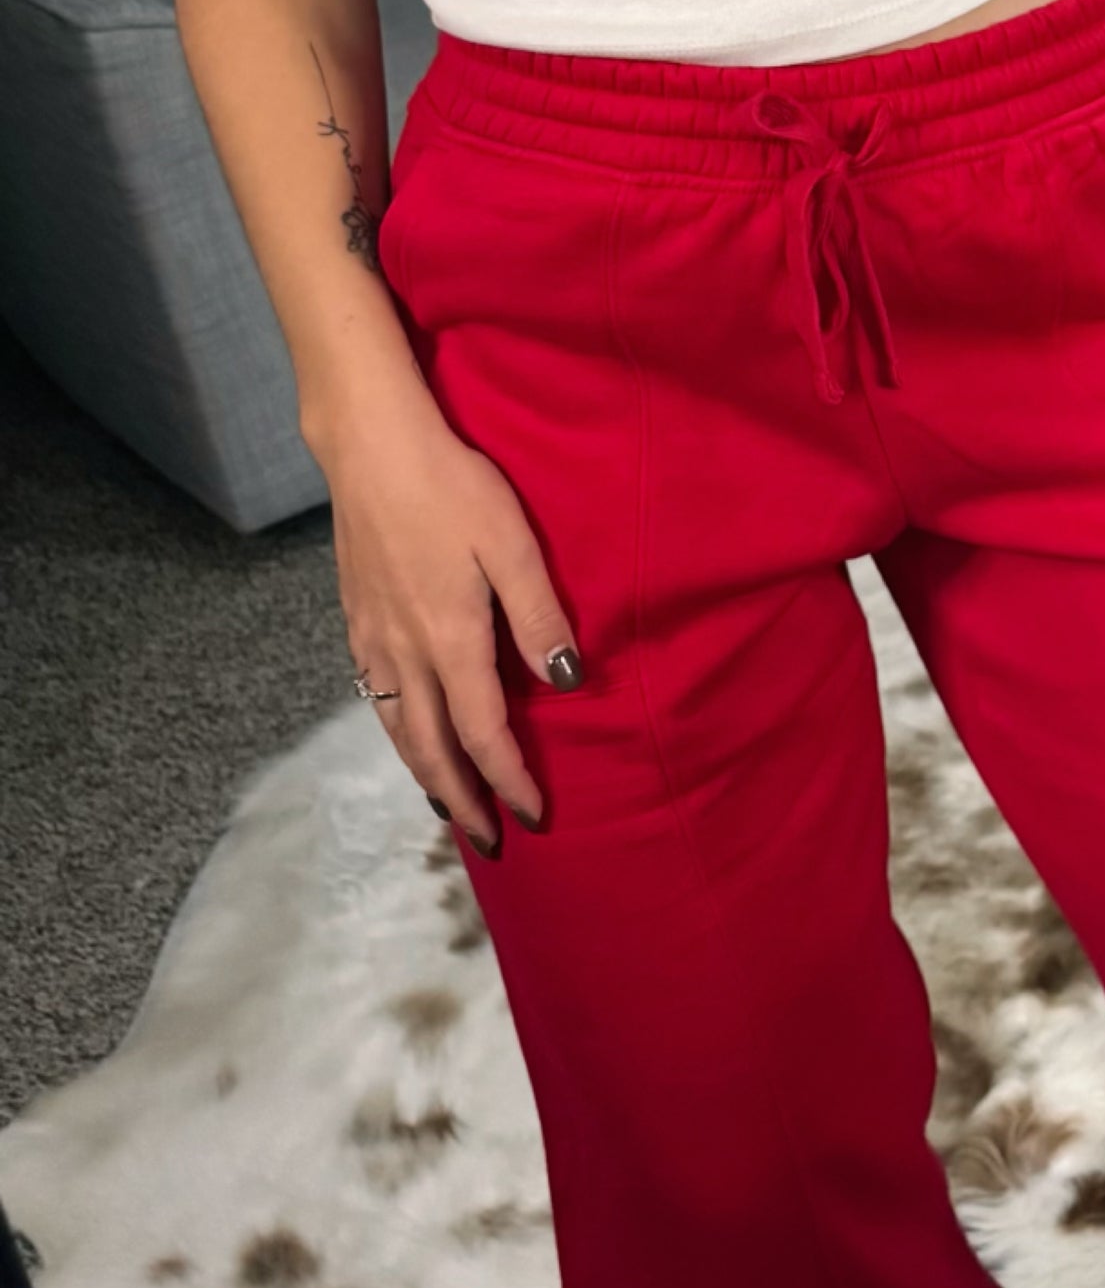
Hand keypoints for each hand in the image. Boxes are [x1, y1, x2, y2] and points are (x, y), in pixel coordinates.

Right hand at [323, 384, 581, 851]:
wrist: (370, 447)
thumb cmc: (451, 486)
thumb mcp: (512, 544)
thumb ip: (539, 616)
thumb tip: (565, 680)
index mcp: (451, 641)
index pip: (484, 735)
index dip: (510, 781)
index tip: (535, 815)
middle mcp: (405, 654)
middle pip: (432, 750)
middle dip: (463, 801)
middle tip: (489, 840)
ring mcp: (372, 639)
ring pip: (397, 730)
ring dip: (427, 775)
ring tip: (450, 805)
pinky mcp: (356, 618)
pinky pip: (375, 700)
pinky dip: (398, 734)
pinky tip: (408, 731)